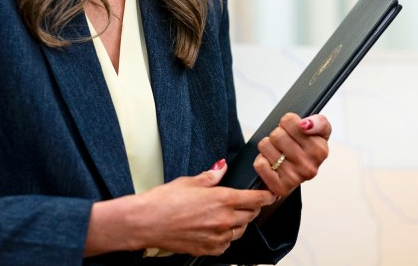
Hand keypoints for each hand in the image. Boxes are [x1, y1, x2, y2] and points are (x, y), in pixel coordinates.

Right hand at [132, 159, 278, 255]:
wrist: (146, 222)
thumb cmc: (163, 201)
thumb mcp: (189, 182)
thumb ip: (211, 177)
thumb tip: (222, 168)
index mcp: (222, 200)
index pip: (256, 199)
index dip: (266, 195)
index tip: (271, 194)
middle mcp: (224, 220)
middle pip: (251, 215)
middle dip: (251, 207)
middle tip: (245, 201)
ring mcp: (218, 238)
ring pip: (240, 231)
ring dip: (239, 222)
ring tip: (226, 215)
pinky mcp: (209, 250)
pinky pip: (227, 244)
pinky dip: (226, 237)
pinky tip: (215, 229)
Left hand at [253, 113, 330, 197]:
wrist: (296, 175)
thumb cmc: (305, 150)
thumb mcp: (318, 133)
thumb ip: (319, 122)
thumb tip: (305, 125)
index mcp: (320, 151)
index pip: (289, 121)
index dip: (287, 122)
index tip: (294, 129)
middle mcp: (309, 167)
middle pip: (276, 134)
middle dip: (277, 134)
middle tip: (284, 142)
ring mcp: (294, 178)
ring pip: (265, 146)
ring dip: (268, 147)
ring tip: (278, 152)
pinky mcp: (279, 187)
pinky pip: (260, 164)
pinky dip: (262, 160)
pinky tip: (271, 164)